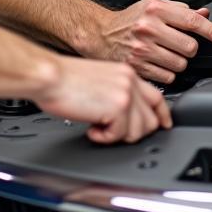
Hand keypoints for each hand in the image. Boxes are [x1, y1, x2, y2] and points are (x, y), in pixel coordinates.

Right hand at [33, 55, 172, 143]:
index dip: (162, 116)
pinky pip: (120, 135)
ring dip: (117, 136)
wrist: (49, 76)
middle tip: (112, 131)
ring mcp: (126, 94)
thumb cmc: (64, 79)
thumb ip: (117, 93)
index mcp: (126, 73)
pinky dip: (104, 138)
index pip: (157, 97)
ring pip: (138, 131)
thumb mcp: (100, 80)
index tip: (162, 126)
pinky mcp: (117, 107)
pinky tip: (91, 129)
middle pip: (151, 120)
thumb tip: (125, 114)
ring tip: (98, 127)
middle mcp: (130, 81)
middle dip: (133, 133)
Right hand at [87, 0, 211, 84]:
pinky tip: (156, 63)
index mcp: (156, 9)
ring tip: (164, 53)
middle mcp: (149, 28)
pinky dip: (167, 72)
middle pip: (190, 47)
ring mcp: (142, 49)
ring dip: (178, 61)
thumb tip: (205, 14)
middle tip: (176, 44)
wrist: (100, 34)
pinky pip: (168, 76)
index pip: (193, 21)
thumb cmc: (129, 20)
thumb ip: (180, 10)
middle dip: (188, 48)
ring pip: (181, 64)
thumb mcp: (153, 6)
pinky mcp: (138, 67)